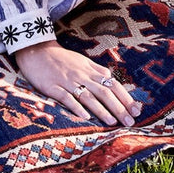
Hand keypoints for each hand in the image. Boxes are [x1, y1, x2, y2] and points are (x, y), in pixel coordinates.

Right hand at [14, 40, 141, 126]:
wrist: (36, 50)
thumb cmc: (60, 58)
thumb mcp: (81, 60)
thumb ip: (96, 69)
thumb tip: (111, 78)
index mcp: (90, 69)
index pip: (113, 84)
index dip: (126, 98)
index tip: (137, 110)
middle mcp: (82, 75)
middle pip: (104, 92)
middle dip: (119, 107)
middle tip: (130, 122)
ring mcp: (67, 81)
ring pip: (88, 96)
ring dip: (101, 110)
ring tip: (113, 122)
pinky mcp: (52, 86)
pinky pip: (66, 98)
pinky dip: (76, 107)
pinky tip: (85, 117)